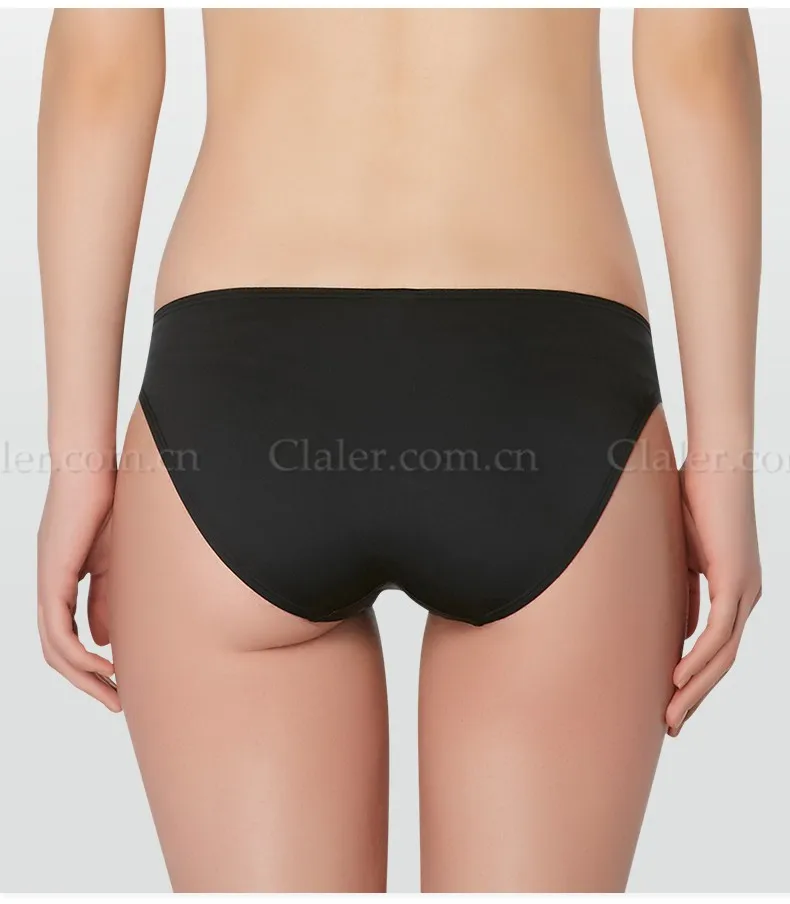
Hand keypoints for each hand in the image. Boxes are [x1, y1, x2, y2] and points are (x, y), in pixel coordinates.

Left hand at [37, 466, 120, 711]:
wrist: (93, 468)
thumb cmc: (110, 504)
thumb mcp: (114, 561)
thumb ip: (107, 599)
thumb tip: (102, 640)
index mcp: (62, 581)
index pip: (68, 635)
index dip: (90, 664)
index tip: (120, 681)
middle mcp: (49, 586)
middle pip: (57, 650)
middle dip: (86, 681)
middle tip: (114, 702)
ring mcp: (47, 581)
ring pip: (54, 646)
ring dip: (82, 676)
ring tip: (112, 691)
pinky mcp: (53, 576)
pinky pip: (57, 628)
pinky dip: (78, 653)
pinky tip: (104, 664)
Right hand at [666, 455, 761, 736]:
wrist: (715, 462)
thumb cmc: (695, 498)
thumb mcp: (683, 554)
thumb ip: (683, 592)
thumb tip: (681, 632)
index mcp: (735, 589)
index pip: (716, 647)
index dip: (694, 678)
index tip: (670, 700)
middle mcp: (747, 596)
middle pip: (723, 662)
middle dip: (696, 697)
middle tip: (672, 726)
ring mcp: (746, 590)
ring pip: (723, 656)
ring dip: (696, 690)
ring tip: (671, 715)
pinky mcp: (735, 580)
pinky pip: (718, 632)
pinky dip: (699, 660)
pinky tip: (677, 679)